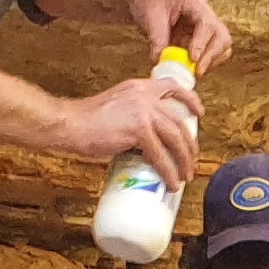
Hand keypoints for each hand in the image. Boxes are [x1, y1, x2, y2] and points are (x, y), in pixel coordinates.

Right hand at [54, 67, 204, 181]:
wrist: (69, 123)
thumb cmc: (86, 121)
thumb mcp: (116, 107)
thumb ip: (135, 115)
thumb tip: (149, 139)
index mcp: (139, 88)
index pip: (172, 87)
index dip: (190, 100)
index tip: (199, 113)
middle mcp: (144, 96)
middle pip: (179, 120)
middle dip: (190, 144)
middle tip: (192, 160)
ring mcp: (143, 112)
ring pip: (176, 138)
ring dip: (184, 161)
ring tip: (185, 176)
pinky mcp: (138, 130)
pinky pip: (161, 156)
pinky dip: (168, 172)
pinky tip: (170, 182)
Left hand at [140, 0, 232, 69]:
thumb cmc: (148, 2)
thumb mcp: (149, 17)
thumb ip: (156, 39)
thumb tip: (160, 60)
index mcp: (193, 2)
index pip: (207, 23)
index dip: (202, 43)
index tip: (193, 59)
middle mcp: (205, 13)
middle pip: (221, 36)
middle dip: (212, 55)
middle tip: (197, 71)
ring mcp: (207, 26)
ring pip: (222, 45)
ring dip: (211, 60)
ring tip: (194, 71)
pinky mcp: (204, 37)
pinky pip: (215, 52)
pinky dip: (207, 62)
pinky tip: (192, 68)